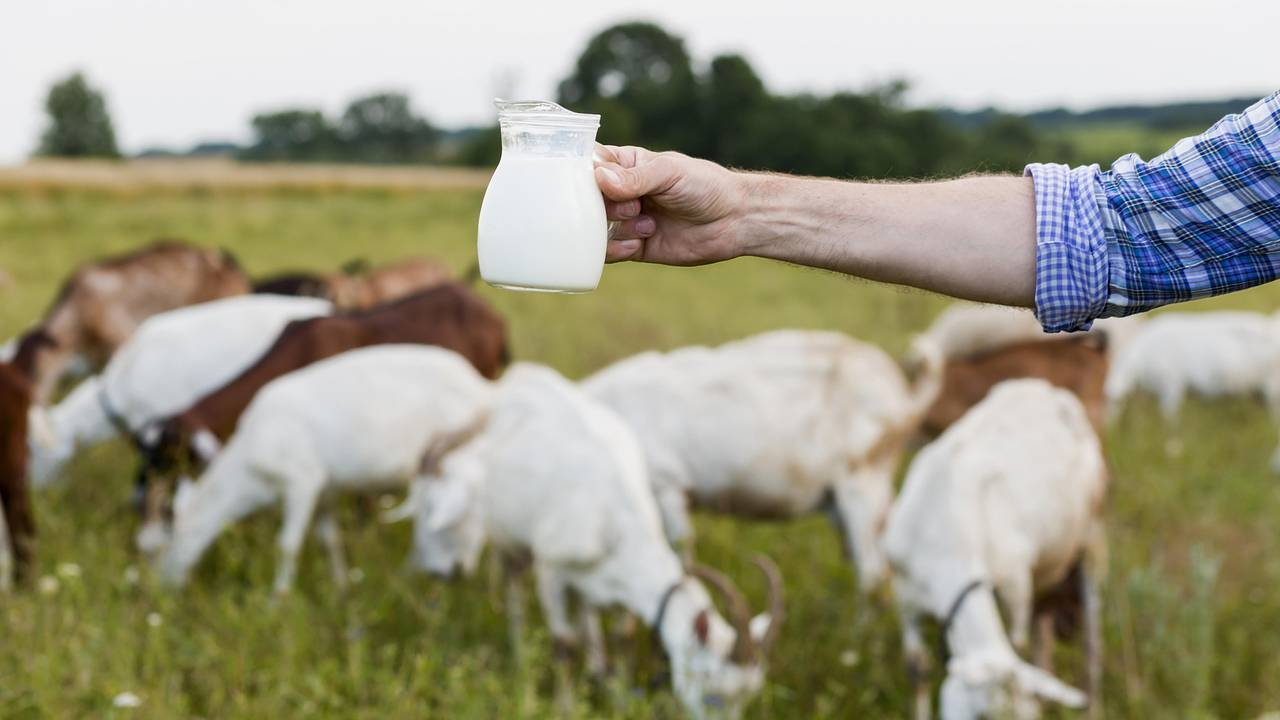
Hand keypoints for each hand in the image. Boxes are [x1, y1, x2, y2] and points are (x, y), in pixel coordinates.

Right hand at [594, 145, 748, 264]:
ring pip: (594, 229)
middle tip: (632, 207)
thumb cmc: (705, 185)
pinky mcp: (634, 247)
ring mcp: (626, 221)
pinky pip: (609, 252)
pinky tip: (638, 244)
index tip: (593, 183)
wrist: (734, 221)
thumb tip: (600, 178)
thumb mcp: (670, 173)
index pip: (589, 165)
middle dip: (604, 206)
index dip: (582, 174)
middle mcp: (621, 192)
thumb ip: (636, 177)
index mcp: (626, 165)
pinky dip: (617, 250)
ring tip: (645, 225)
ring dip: (615, 228)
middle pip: (587, 200)